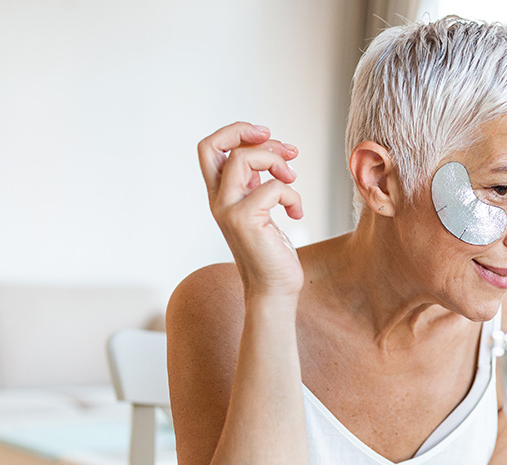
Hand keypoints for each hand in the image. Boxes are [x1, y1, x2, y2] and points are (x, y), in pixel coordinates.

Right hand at [197, 122, 304, 297]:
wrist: (273, 290)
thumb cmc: (272, 252)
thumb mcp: (261, 209)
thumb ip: (256, 182)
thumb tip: (270, 151)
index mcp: (221, 194)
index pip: (209, 148)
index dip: (235, 132)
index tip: (266, 135)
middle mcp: (218, 200)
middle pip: (217, 145)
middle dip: (251, 135)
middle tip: (287, 150)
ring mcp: (228, 209)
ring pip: (243, 158)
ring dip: (276, 161)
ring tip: (292, 180)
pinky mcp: (244, 220)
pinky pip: (272, 187)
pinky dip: (292, 194)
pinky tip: (296, 213)